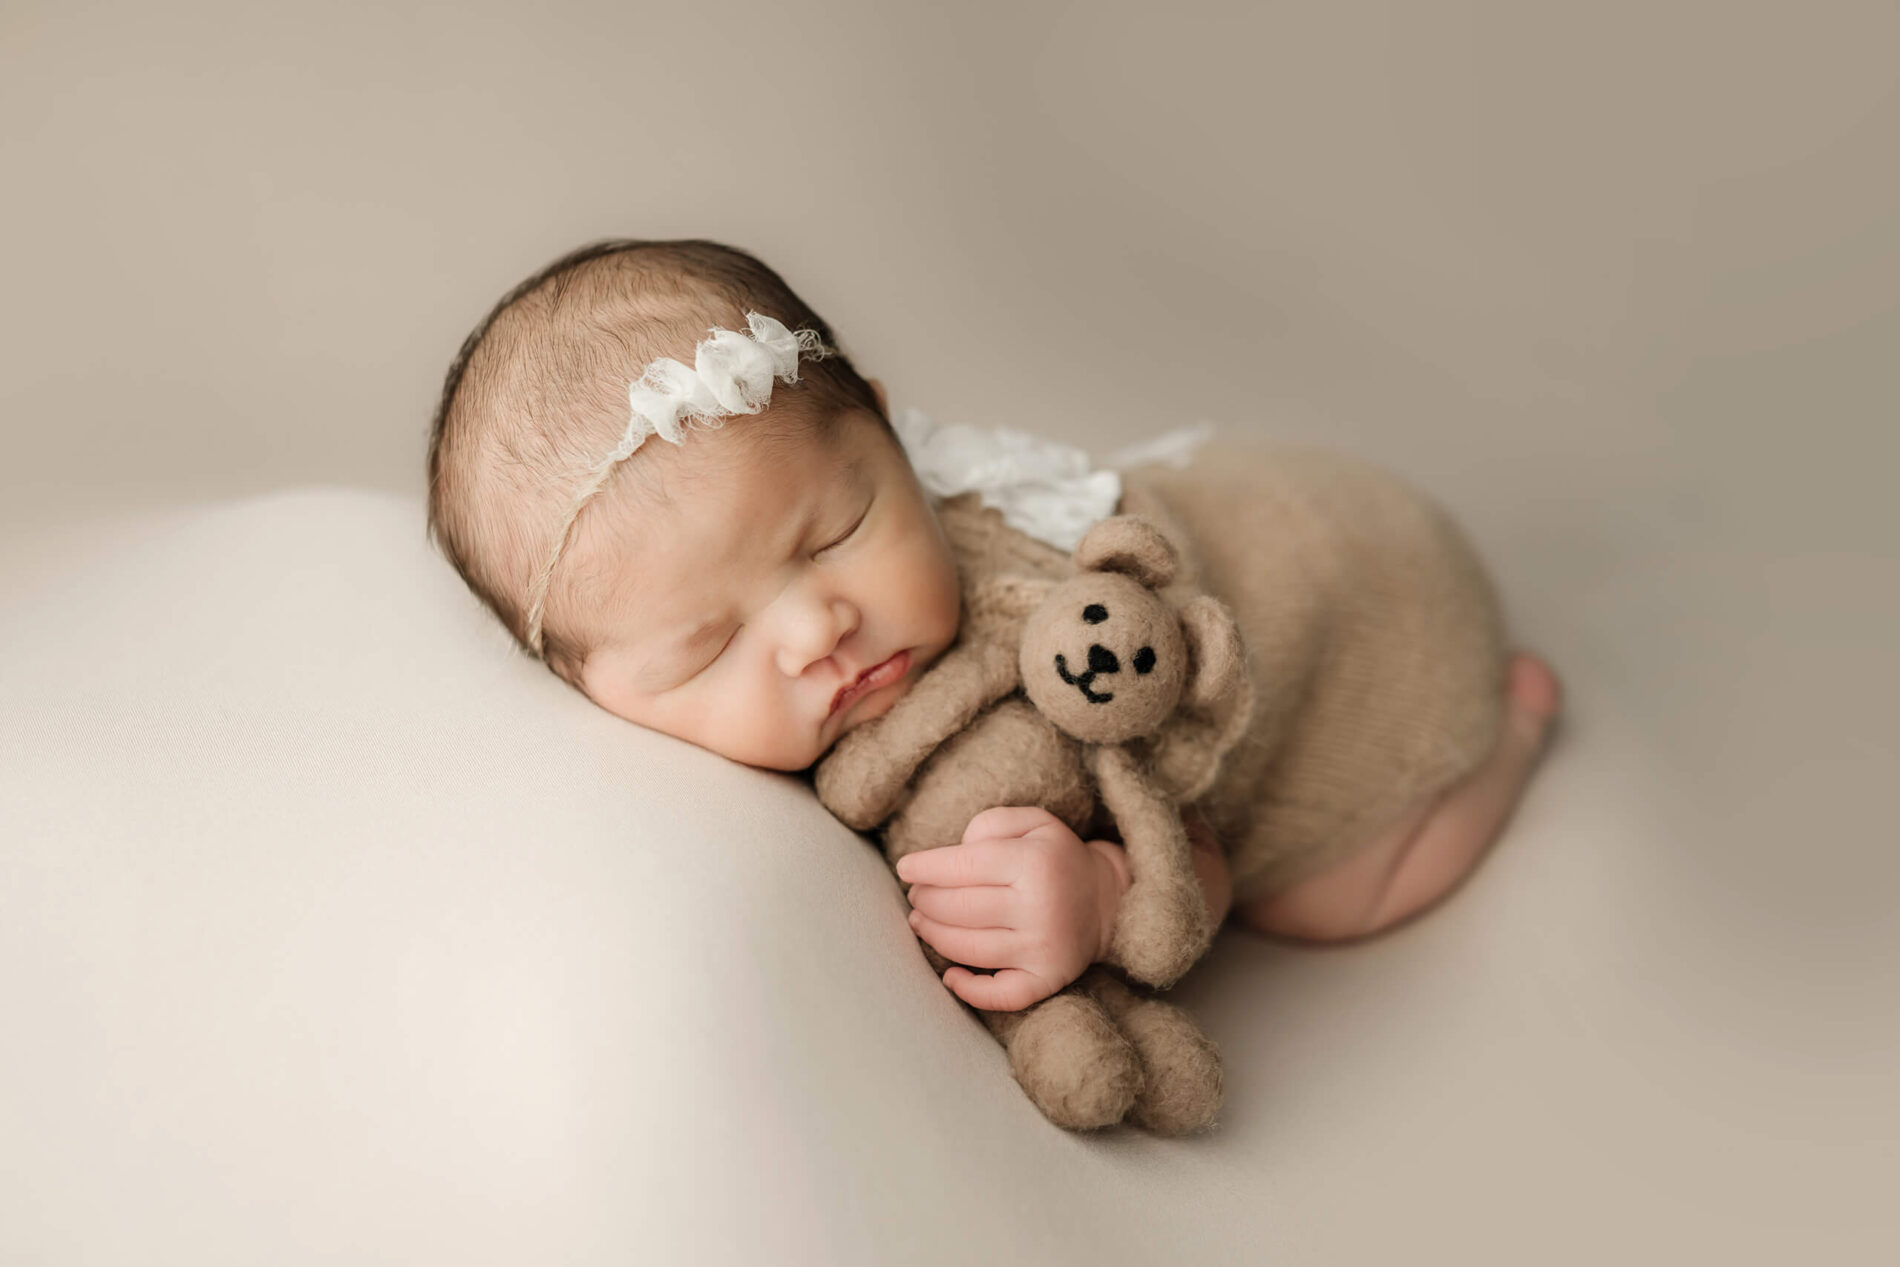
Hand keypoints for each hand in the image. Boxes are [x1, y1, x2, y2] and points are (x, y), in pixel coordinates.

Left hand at [893, 806, 1130, 1012]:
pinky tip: (949, 976)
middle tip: (915, 895)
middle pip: (959, 908)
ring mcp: (1043, 948)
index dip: (925, 868)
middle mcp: (1040, 907)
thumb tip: (952, 856)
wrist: (1105, 901)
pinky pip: (1000, 995)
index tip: (905, 868)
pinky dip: (969, 990)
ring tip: (919, 921)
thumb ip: (989, 825)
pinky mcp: (1047, 979)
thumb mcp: (1032, 822)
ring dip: (933, 936)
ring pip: (967, 949)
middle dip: (926, 900)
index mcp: (1035, 862)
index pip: (961, 866)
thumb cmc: (1055, 858)